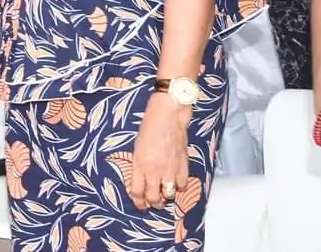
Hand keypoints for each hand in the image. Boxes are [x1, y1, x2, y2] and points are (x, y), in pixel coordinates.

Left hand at [129, 95, 190, 210]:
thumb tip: (141, 181)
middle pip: (154, 199)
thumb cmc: (150, 127)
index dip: (138, 202)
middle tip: (153, 203)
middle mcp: (155, 170)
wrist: (168, 115)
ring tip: (165, 194)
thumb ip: (139, 166)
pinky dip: (179, 187)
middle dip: (153, 204)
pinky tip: (176, 182)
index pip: (137, 192)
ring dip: (166, 197)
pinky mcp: (183, 165)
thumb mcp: (137, 147)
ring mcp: (170, 169)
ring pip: (169, 195)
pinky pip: (182, 185)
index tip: (140, 204)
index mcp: (140, 165)